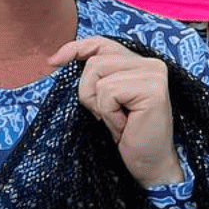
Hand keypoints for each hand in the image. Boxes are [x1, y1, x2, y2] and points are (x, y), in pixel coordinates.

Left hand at [53, 37, 183, 187]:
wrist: (150, 164)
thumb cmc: (128, 134)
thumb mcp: (107, 100)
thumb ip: (97, 76)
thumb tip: (57, 58)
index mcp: (141, 63)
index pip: (102, 44)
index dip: (76, 48)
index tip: (53, 62)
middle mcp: (152, 64)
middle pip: (94, 62)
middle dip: (88, 92)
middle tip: (106, 116)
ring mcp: (154, 74)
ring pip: (99, 76)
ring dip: (99, 105)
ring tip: (118, 121)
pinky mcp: (152, 89)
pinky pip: (108, 93)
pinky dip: (109, 114)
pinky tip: (125, 126)